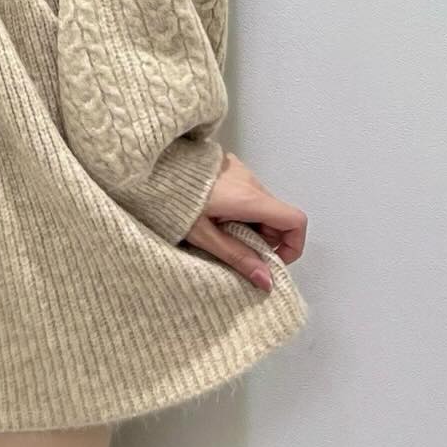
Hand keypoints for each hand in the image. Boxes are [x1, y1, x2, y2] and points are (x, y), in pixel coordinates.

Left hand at [182, 151, 307, 291]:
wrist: (152, 167)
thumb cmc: (172, 200)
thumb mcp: (203, 235)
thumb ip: (236, 257)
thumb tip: (266, 281)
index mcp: (249, 198)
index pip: (295, 220)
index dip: (292, 245)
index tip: (271, 260)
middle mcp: (250, 180)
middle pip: (278, 215)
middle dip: (265, 239)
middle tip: (236, 248)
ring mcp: (241, 170)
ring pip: (262, 204)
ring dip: (251, 224)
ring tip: (219, 230)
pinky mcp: (230, 165)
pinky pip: (248, 192)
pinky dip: (241, 208)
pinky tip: (214, 214)